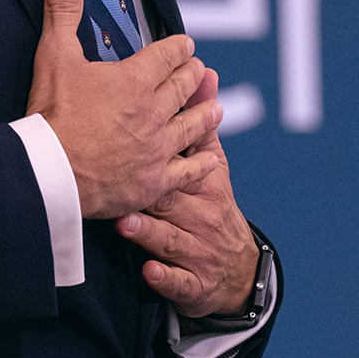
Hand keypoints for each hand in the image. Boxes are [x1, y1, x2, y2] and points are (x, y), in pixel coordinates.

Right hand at [27, 0, 223, 219]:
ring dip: (205, 113)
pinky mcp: (154, 182)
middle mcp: (154, 112)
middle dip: (193, 75)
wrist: (50, 173)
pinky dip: (201, 163)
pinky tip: (211, 158)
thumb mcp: (54, 54)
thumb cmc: (50, 114)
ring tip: (216, 107)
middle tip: (200, 70)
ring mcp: (158, 149)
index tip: (187, 45)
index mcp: (135, 80)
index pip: (167, 56)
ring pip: (192, 126)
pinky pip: (187, 171)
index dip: (178, 48)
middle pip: (183, 88)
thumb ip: (63, 10)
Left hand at [117, 69, 259, 317]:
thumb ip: (202, 124)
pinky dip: (165, 277)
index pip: (188, 158)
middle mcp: (203, 215)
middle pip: (174, 198)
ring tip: (125, 222)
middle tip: (120, 177)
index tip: (146, 124)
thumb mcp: (214, 168)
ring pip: (172, 240)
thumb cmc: (211, 209)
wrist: (238, 274)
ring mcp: (198, 251)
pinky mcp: (192, 284)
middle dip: (151, 188)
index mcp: (206, 183)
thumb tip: (205, 73)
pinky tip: (149, 272)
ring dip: (150, 232)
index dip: (170, 142)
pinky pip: (177, 281)